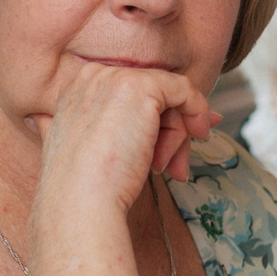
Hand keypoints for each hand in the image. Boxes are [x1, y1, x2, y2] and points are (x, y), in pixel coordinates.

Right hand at [32, 63, 220, 222]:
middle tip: (174, 165)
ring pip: (166, 97)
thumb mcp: (102, 145)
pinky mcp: (141, 88)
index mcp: (78, 88)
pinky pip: (183, 89)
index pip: (130, 95)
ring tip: (168, 168)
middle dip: (168, 130)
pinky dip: (197, 111)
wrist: (81, 200)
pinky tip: (199, 135)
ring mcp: (116, 78)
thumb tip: (177, 115)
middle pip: (149, 95)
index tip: (170, 145)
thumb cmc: (91, 185)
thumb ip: (123, 123)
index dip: (154, 120)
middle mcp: (94, 75)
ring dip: (177, 135)